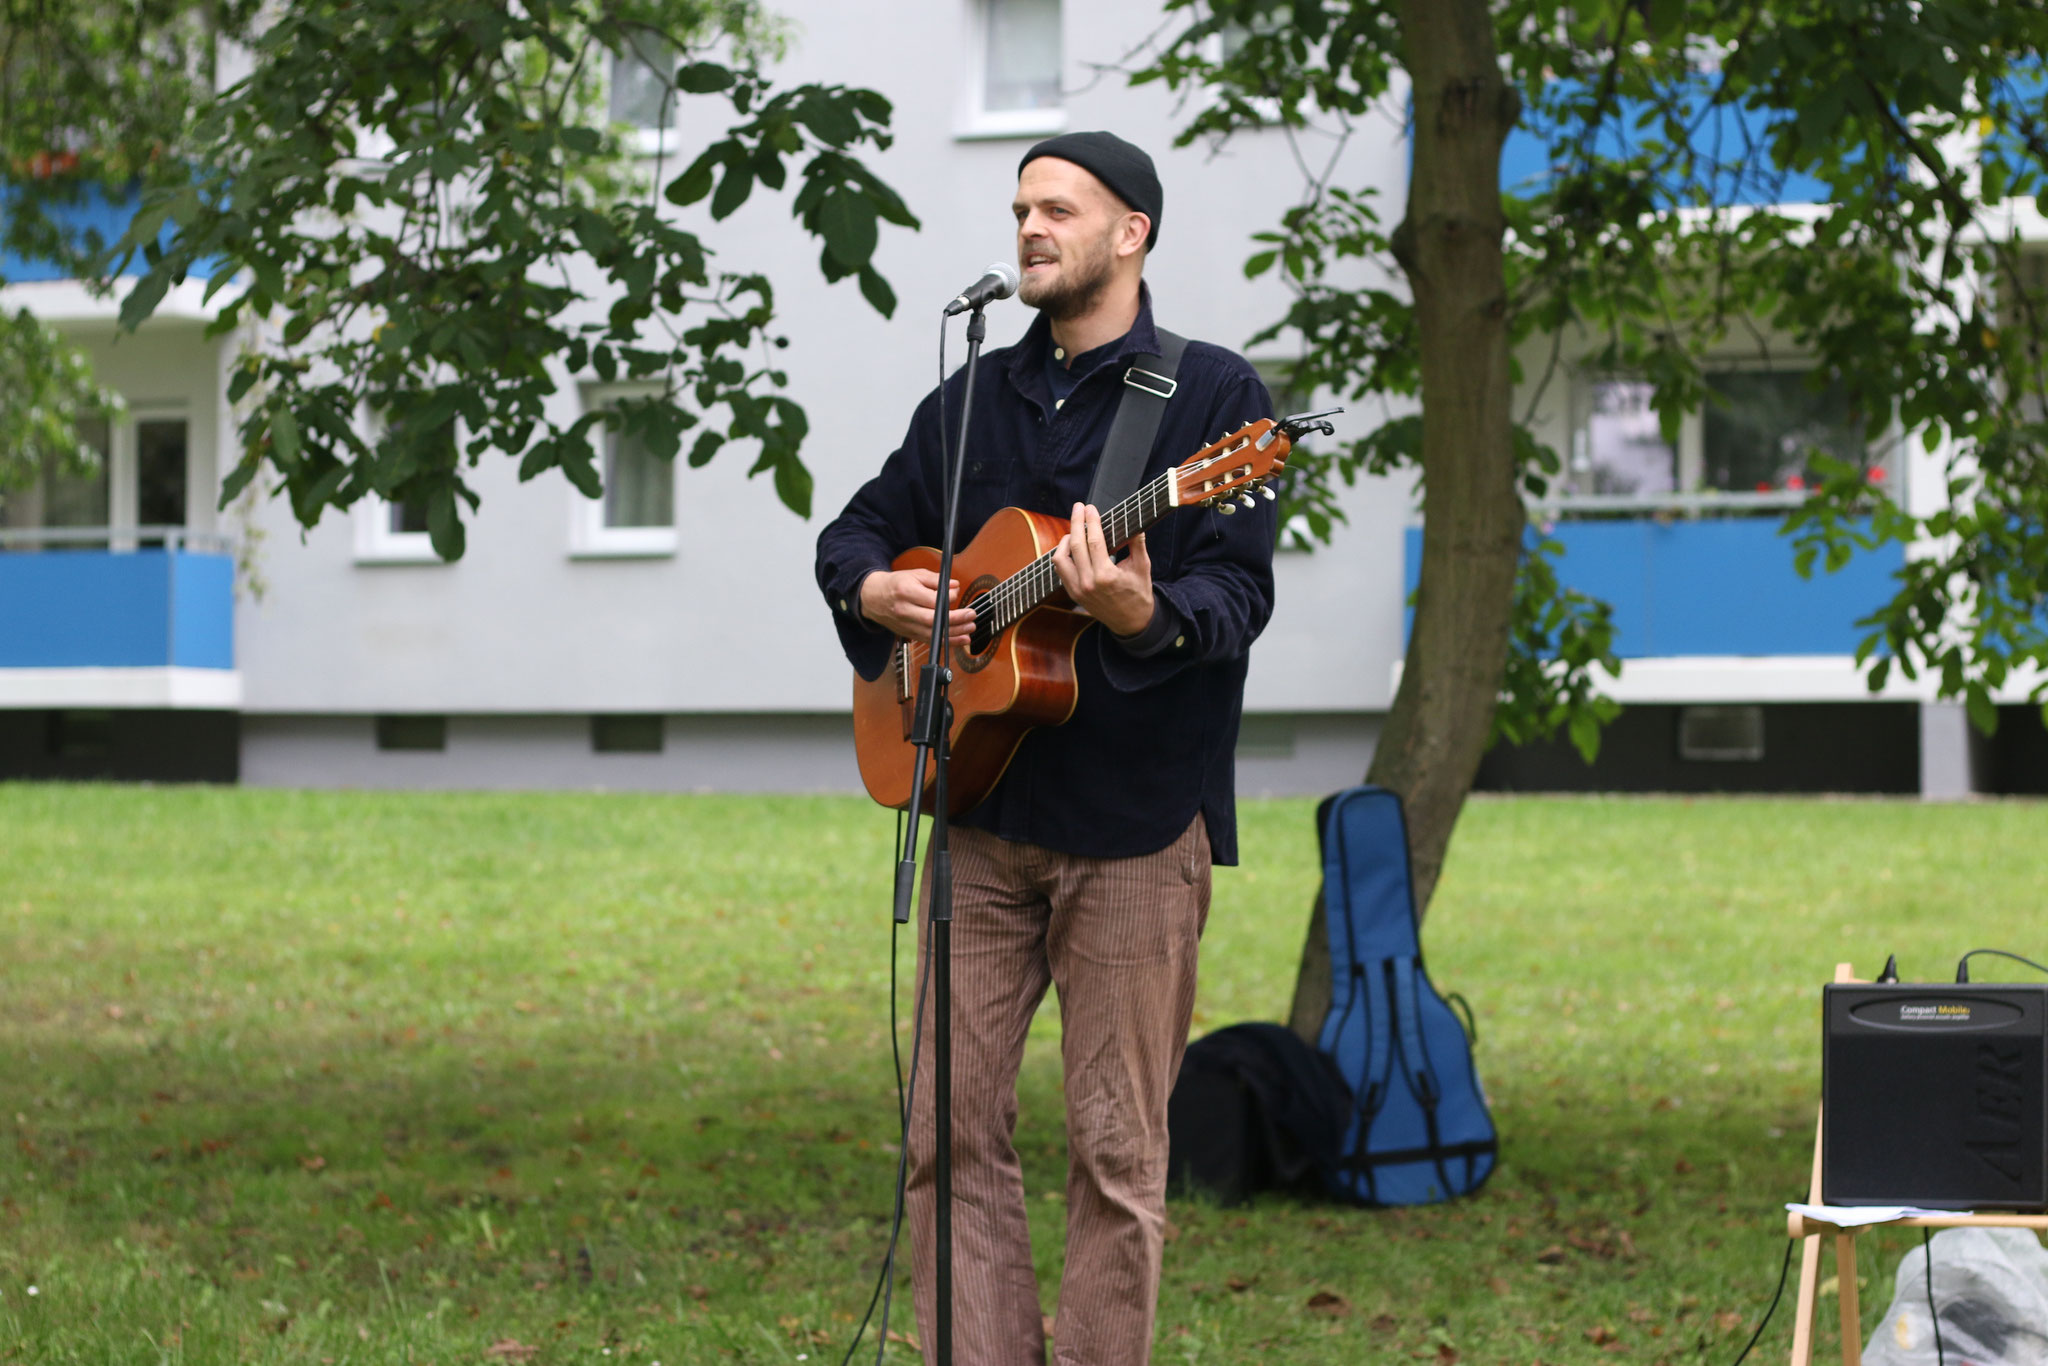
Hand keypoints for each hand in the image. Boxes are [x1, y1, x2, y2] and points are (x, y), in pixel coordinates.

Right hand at [860, 568, 975, 647]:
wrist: (873, 598)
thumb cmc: (896, 584)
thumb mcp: (914, 575)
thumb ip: (936, 580)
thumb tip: (955, 586)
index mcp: (906, 592)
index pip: (931, 599)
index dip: (948, 599)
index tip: (957, 594)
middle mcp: (904, 610)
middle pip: (932, 619)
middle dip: (955, 620)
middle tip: (971, 615)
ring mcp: (905, 625)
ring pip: (932, 634)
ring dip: (954, 634)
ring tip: (969, 629)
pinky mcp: (908, 634)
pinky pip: (928, 640)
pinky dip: (945, 642)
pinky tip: (960, 639)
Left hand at [1050, 503, 1154, 636]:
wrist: (1131, 622)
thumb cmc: (1139, 593)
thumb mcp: (1142, 567)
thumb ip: (1138, 543)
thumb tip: (1136, 522)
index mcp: (1106, 576)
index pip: (1093, 541)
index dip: (1091, 521)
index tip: (1090, 508)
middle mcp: (1088, 583)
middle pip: (1075, 545)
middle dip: (1076, 522)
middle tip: (1079, 507)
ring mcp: (1077, 590)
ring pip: (1060, 558)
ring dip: (1065, 541)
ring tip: (1075, 531)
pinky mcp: (1073, 594)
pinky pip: (1061, 570)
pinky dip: (1063, 555)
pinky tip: (1072, 547)